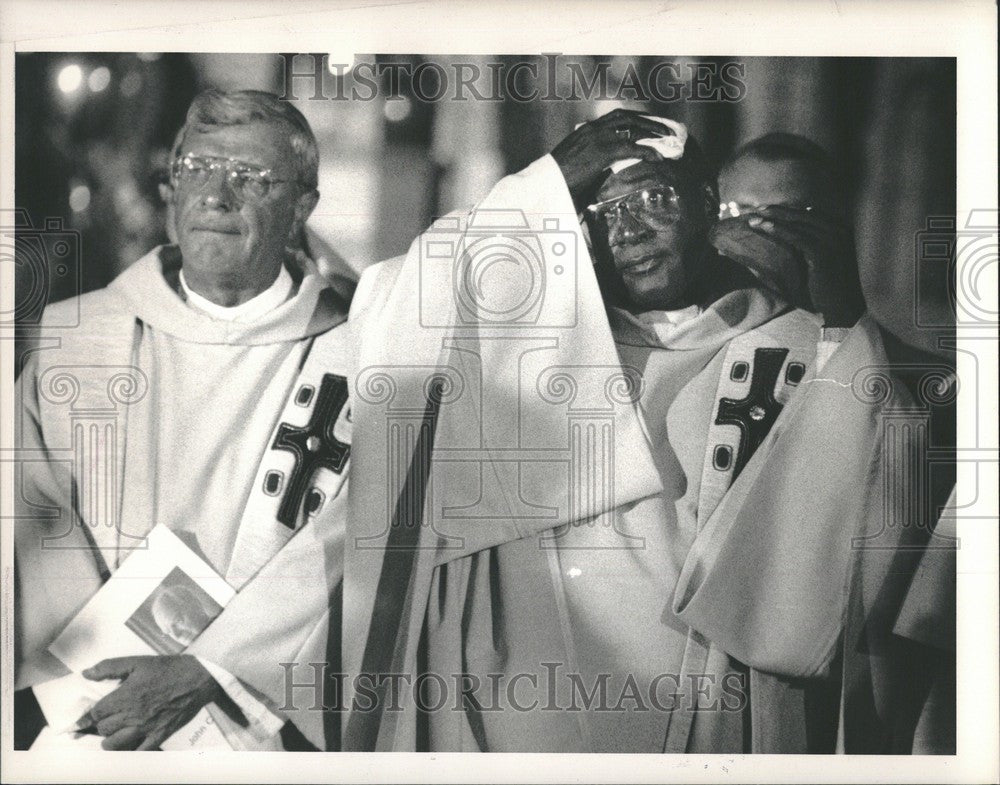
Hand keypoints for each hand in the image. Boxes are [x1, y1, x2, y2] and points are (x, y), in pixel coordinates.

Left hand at [77, 655, 222, 749]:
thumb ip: (109, 667)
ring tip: (115, 733)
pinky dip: (130, 752)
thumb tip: (86, 673)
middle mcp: (132, 715)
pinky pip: (138, 752)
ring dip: (110, 740)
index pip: (96, 713)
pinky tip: (129, 745)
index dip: (93, 712)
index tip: (95, 712)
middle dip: (103, 724)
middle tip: (109, 718)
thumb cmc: (168, 669)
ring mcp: (146, 728)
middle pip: (103, 729)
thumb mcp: (137, 662)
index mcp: (125, 696)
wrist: (198, 678)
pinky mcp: (159, 735)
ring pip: (114, 744)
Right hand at [551, 108, 669, 208]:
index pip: (614, 117)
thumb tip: (603, 170)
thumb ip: (589, 161)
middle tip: (664, 129)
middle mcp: (592, 129)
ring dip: (652, 131)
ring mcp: (597, 139)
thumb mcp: (573, 165)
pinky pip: (631, 148)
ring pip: (632, 127)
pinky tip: (657, 158)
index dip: (634, 118)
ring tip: (667, 139)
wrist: (543, 185)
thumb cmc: (556, 181)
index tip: (648, 123)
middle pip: (627, 117)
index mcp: (585, 130)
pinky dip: (647, 152)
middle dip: (648, 121)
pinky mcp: (602, 152)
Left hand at [711, 205, 864, 326]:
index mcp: (842, 231)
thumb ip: (810, 244)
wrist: (842, 308)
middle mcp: (839, 231)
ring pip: (797, 223)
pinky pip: (795, 236)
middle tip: (758, 210)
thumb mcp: (820, 261)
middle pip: (804, 214)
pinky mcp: (821, 252)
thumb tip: (788, 236)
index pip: (812, 214)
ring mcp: (832, 240)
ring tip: (754, 218)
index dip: (790, 211)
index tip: (771, 210)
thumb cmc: (829, 288)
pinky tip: (764, 227)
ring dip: (774, 218)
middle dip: (779, 211)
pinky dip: (778, 230)